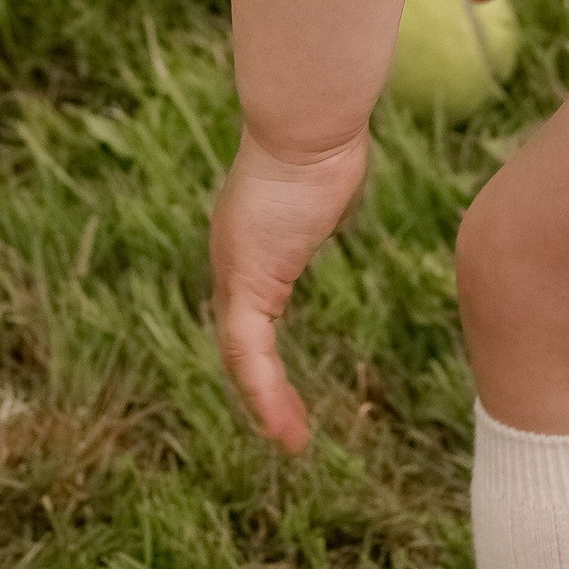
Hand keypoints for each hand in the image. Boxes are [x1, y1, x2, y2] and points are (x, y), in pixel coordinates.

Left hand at [209, 127, 371, 453]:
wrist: (307, 126)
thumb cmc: (323, 140)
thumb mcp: (321, 180)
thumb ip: (319, 194)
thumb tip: (336, 172)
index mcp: (249, 243)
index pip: (248, 310)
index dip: (261, 353)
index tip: (282, 383)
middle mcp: (232, 259)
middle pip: (240, 340)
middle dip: (260, 387)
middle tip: (286, 428)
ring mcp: (233, 271)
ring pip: (241, 354)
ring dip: (265, 402)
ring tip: (290, 442)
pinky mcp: (246, 282)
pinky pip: (248, 352)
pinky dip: (264, 393)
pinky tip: (282, 426)